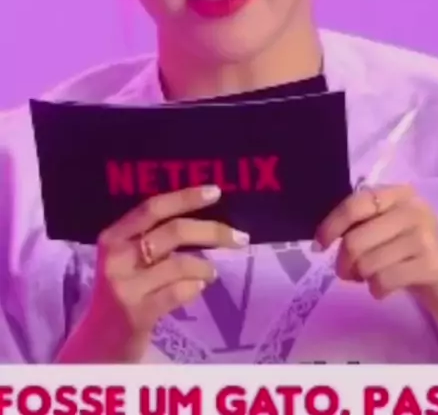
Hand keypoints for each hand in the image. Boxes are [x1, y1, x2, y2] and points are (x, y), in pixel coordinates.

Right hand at [57, 184, 248, 362]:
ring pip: (180, 263)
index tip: (216, 191)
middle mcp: (116, 257)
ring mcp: (125, 287)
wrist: (98, 344)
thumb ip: (154, 237)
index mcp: (113, 236)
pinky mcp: (137, 314)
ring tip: (211, 272)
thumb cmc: (122, 292)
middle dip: (212, 231)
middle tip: (240, 237)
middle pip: (173, 232)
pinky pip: (179, 292)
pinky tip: (198, 287)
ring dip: (205, 266)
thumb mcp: (127, 258)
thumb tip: (203, 219)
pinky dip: (195, 287)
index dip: (186, 196)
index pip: (153, 207)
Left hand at [315, 184, 437, 323]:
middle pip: (356, 240)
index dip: (332, 224)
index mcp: (398, 194)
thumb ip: (361, 224)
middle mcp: (413, 209)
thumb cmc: (409, 251)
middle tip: (347, 272)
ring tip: (371, 277)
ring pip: (368, 263)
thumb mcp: (387, 228)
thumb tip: (323, 237)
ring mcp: (424, 236)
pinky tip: (385, 288)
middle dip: (344, 262)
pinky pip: (384, 280)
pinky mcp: (432, 264)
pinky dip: (377, 290)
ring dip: (362, 278)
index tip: (319, 244)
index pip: (356, 204)